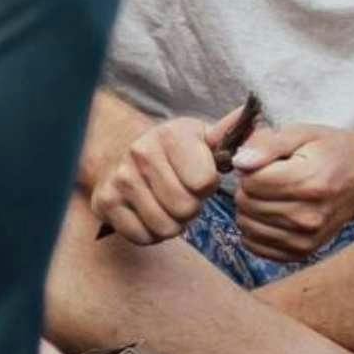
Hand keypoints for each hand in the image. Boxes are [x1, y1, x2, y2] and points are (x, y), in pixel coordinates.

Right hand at [82, 98, 232, 247]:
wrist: (122, 152)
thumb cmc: (175, 151)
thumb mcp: (203, 137)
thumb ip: (230, 133)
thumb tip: (249, 117)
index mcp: (170, 133)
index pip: (204, 183)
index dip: (207, 187)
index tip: (199, 178)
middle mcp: (141, 152)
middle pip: (185, 209)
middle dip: (190, 208)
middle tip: (183, 195)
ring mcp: (120, 178)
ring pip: (164, 227)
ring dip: (172, 224)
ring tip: (167, 205)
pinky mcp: (104, 201)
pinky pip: (142, 237)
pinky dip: (151, 233)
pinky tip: (149, 214)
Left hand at [226, 120, 353, 267]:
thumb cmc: (332, 151)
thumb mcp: (303, 133)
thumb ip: (268, 144)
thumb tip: (240, 162)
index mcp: (308, 182)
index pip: (250, 182)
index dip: (250, 167)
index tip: (266, 163)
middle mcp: (308, 216)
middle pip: (247, 205)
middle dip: (249, 188)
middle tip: (269, 177)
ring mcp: (306, 238)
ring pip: (247, 226)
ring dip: (251, 209)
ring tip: (273, 194)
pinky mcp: (303, 251)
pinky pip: (256, 246)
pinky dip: (256, 229)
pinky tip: (271, 214)